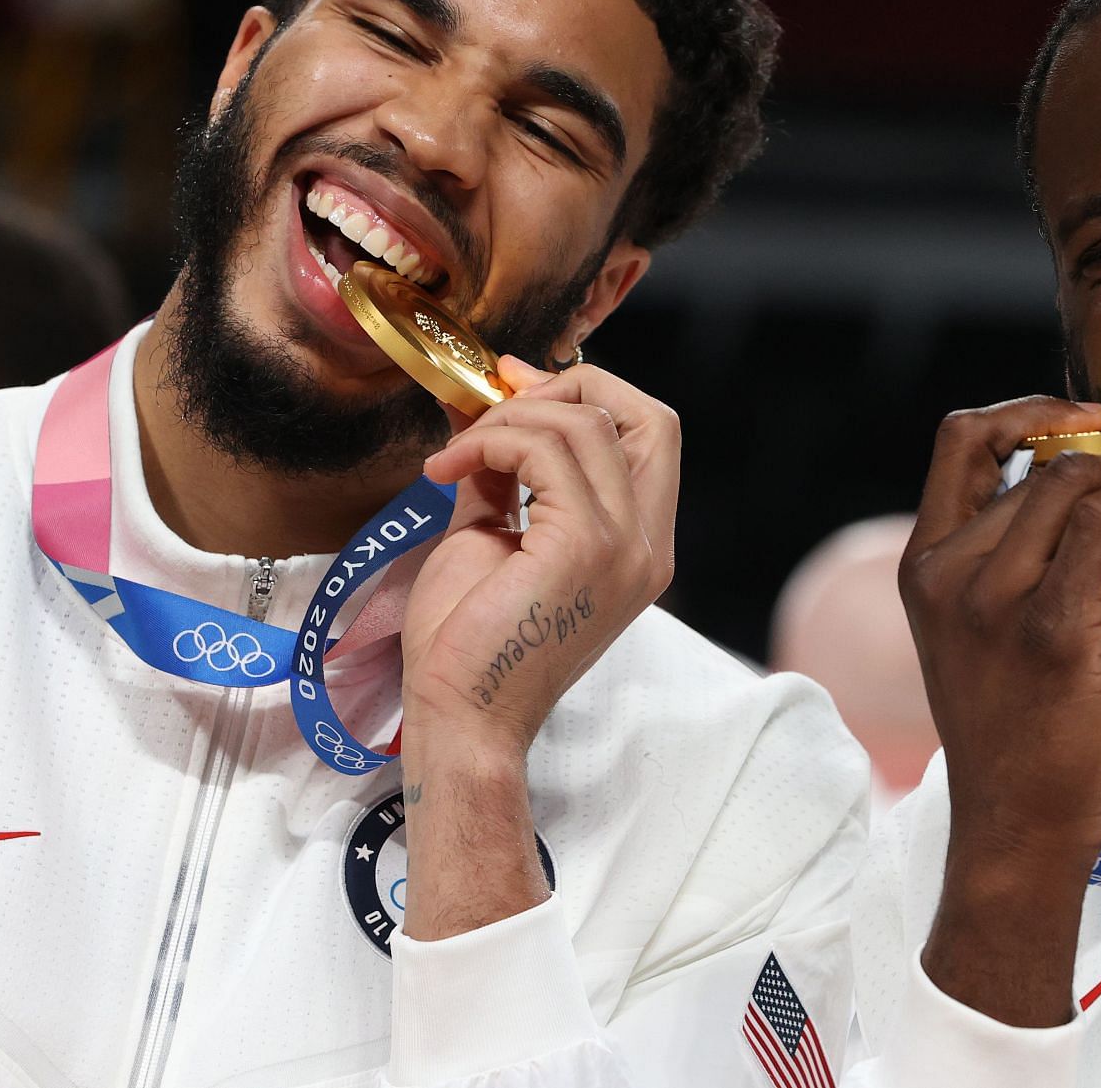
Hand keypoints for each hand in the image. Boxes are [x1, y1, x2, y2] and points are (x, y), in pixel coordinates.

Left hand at [394, 355, 678, 940]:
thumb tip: (494, 417)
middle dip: (574, 384)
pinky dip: (491, 441)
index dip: (593, 394)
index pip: (653, 435)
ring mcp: (625, 546)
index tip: (520, 389)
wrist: (459, 717)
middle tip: (501, 397)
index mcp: (640, 544)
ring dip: (510, 418)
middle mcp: (648, 544)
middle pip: (648, 415)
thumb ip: (508, 477)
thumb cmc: (469, 643)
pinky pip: (545, 451)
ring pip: (588, 423)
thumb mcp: (494, 535)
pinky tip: (448, 468)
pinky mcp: (586, 547)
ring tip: (456, 453)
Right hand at [899, 396, 1100, 1023]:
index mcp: (922, 565)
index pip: (960, 440)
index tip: (1090, 421)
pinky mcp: (1051, 631)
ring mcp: (994, 602)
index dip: (1028, 411)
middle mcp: (947, 574)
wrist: (1014, 825)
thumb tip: (1075, 486)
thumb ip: (1001, 560)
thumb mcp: (974, 632)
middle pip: (1041, 463)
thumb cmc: (1012, 732)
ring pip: (1076, 483)